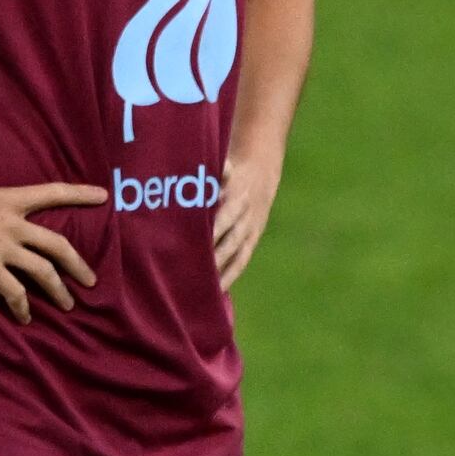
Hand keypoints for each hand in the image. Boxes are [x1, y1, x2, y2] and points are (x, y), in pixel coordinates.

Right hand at [0, 161, 103, 322]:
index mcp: (9, 199)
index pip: (53, 193)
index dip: (80, 195)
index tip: (103, 196)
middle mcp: (13, 224)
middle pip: (57, 245)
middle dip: (78, 265)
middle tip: (91, 281)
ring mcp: (2, 246)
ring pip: (43, 272)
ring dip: (58, 291)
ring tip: (68, 305)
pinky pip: (13, 292)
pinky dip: (22, 307)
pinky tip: (25, 318)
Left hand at [209, 143, 286, 293]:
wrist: (259, 172)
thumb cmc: (227, 170)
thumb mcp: (223, 164)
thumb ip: (218, 172)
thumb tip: (218, 169)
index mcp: (236, 195)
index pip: (225, 215)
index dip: (214, 229)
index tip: (198, 242)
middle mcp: (244, 215)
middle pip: (230, 238)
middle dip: (214, 255)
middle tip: (194, 271)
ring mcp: (249, 229)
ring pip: (236, 253)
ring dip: (221, 270)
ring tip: (204, 287)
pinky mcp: (251, 240)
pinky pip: (241, 261)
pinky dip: (229, 276)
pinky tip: (216, 291)